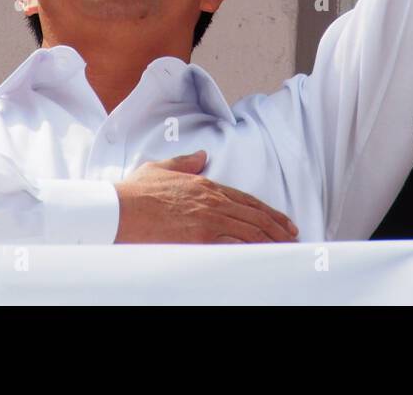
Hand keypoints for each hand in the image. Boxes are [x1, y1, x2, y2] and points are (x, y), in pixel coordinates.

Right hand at [113, 150, 298, 243]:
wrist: (120, 209)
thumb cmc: (135, 193)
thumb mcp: (161, 168)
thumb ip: (184, 162)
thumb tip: (201, 155)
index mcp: (205, 185)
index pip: (246, 199)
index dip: (268, 211)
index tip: (282, 221)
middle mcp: (212, 201)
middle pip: (255, 216)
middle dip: (277, 227)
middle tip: (292, 236)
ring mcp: (209, 220)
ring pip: (250, 231)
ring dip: (271, 239)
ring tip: (285, 248)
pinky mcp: (202, 238)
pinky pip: (236, 245)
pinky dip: (253, 250)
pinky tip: (264, 256)